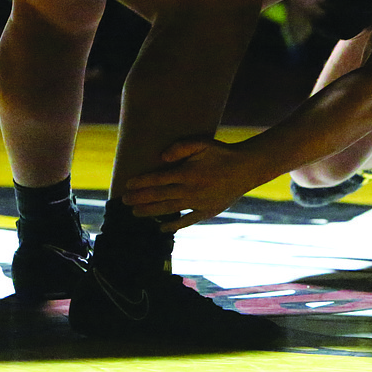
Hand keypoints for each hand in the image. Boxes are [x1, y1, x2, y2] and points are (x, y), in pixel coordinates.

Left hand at [122, 138, 261, 231]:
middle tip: (124, 202)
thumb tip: (161, 158)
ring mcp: (198, 203)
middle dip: (139, 199)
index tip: (127, 184)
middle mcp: (190, 190)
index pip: (158, 179)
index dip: (141, 182)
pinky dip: (173, 225)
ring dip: (150, 212)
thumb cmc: (222, 153)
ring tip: (135, 214)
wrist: (247, 168)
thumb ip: (180, 147)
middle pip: (159, 196)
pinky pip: (187, 221)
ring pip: (169, 209)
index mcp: (188, 173)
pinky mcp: (207, 211)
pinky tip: (161, 227)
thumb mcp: (203, 143)